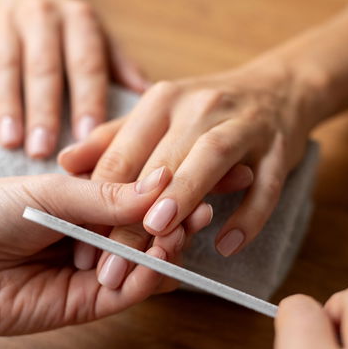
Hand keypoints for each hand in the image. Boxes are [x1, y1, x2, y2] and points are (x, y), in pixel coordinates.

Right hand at [0, 0, 148, 157]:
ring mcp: (4, 22)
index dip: (87, 100)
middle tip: (43, 151)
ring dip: (7, 105)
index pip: (86, 63)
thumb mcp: (97, 36)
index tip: (89, 136)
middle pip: (44, 68)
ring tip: (10, 143)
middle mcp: (42, 16)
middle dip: (43, 110)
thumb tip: (147, 100)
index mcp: (79, 20)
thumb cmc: (66, 25)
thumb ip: (119, 67)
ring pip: (5, 65)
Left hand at [0, 171, 209, 335]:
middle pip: (149, 230)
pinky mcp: (88, 304)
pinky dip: (150, 277)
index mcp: (84, 202)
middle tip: (198, 208)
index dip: (169, 189)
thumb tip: (162, 183)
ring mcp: (94, 270)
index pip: (138, 195)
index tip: (199, 175)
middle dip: (176, 219)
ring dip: (167, 248)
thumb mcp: (52, 190)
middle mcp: (94, 236)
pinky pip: (131, 292)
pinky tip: (158, 260)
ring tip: (178, 232)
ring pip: (146, 262)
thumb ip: (107, 193)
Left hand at [57, 59, 322, 280]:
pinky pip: (266, 185)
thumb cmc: (206, 111)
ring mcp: (243, 126)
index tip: (80, 247)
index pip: (121, 156)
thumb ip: (112, 141)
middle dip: (133, 215)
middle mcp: (199, 108)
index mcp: (161, 103)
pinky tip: (226, 245)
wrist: (283, 88)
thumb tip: (64, 161)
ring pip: (210, 159)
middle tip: (112, 261)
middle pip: (160, 163)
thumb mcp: (154, 116)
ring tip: (161, 235)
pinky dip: (249, 216)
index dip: (97, 200)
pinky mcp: (279, 150)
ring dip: (185, 195)